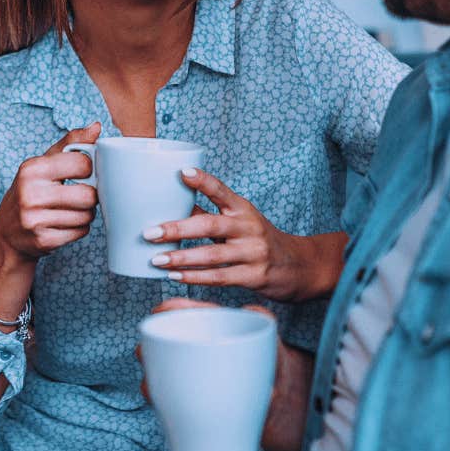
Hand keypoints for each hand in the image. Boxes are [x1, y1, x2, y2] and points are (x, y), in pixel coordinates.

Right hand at [0, 123, 101, 263]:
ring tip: (72, 209)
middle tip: (81, 194)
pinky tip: (65, 223)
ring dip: (86, 213)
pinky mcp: (43, 241)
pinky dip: (79, 228)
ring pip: (87, 215)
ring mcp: (35, 220)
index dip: (90, 169)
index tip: (85, 173)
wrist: (8, 231)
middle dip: (90, 196)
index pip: (82, 164)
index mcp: (32, 169)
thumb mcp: (44, 162)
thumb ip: (71, 143)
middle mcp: (31, 194)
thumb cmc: (30, 190)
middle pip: (88, 195)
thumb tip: (96, 127)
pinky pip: (81, 232)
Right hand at [140, 299, 313, 450]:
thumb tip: (253, 309)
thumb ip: (263, 319)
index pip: (181, 312)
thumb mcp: (270, 339)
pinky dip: (160, 401)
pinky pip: (167, 399)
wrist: (280, 400)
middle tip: (147, 353)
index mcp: (209, 328)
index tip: (160, 312)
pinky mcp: (190, 400)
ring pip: (157, 373)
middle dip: (148, 346)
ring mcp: (189, 376)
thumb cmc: (272, 361)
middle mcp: (193, 350)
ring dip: (150, 377)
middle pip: (159, 343)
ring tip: (153, 385)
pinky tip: (163, 407)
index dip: (167, 309)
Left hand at [144, 168, 345, 301]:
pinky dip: (195, 278)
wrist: (298, 266)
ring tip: (157, 259)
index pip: (222, 190)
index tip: (182, 172)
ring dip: (181, 258)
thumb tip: (172, 203)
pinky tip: (175, 276)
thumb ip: (210, 213)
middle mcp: (249, 228)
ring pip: (212, 255)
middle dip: (177, 228)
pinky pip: (220, 277)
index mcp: (243, 209)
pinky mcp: (254, 276)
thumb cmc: (259, 239)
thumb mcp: (240, 221)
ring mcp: (253, 253)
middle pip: (210, 225)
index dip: (202, 181)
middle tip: (150, 232)